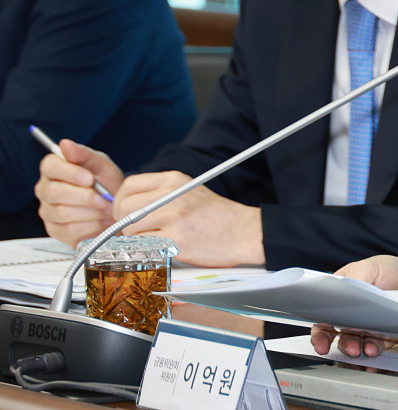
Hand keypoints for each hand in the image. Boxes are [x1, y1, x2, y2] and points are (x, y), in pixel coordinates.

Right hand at [35, 138, 123, 244]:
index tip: (90, 178)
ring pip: (63, 212)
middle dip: (86, 196)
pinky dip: (91, 226)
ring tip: (106, 209)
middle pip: (55, 192)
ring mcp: (48, 211)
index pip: (50, 166)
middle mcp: (46, 189)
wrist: (117, 208)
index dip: (71, 173)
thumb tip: (65, 144)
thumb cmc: (107, 184)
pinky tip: (101, 220)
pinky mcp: (55, 230)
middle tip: (105, 198)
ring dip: (91, 212)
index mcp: (54, 169)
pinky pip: (69, 230)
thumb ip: (85, 154)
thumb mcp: (102, 165)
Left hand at [115, 171, 264, 266]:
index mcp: (174, 179)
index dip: (121, 201)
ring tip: (153, 240)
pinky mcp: (176, 239)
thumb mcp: (189, 192)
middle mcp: (172, 194)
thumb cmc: (217, 216)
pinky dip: (146, 250)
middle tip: (134, 232)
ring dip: (134, 239)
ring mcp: (173, 217)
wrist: (245, 232)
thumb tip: (127, 207)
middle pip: (125, 207)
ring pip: (130, 228)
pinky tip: (160, 249)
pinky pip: (143, 246)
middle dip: (123, 222)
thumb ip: (160, 195)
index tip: (125, 213)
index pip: (130, 185)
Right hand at [310, 256, 397, 357]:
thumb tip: (341, 292)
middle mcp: (351, 315)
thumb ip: (355, 279)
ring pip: (355, 345)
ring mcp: (367, 327)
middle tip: (350, 348)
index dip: (320, 333)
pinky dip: (373, 353)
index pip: (323, 318)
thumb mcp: (371, 267)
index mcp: (342, 297)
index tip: (321, 342)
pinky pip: (374, 349)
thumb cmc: (393, 270)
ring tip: (363, 350)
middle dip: (341, 345)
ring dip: (356, 350)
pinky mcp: (383, 337)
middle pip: (337, 336)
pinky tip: (374, 352)